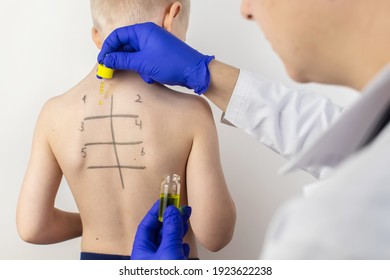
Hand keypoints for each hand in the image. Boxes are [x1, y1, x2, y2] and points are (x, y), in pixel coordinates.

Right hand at [98, 22, 214, 93]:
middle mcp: (147, 35)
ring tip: (140, 75)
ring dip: (133, 67)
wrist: (194, 71)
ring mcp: (153, 45)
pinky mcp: (157, 55)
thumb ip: (122, 61)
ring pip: (134, 55)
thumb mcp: (143, 63)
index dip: (107, 49)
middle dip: (118, 60)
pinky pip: (143, 61)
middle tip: (109, 73)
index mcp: (143, 31)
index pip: (117, 36)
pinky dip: (143, 70)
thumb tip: (107, 61)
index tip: (102, 62)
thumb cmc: (173, 63)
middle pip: (124, 46)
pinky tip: (150, 77)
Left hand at [131, 200, 191, 259]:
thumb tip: (172, 211)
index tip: (165, 201)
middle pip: (158, 233)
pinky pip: (174, 254)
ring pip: (167, 243)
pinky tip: (185, 245)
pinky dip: (180, 247)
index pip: (145, 226)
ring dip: (177, 231)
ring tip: (185, 220)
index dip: (155, 212)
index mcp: (141, 253)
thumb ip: (171, 231)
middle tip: (180, 208)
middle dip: (170, 220)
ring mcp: (160, 265)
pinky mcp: (171, 271)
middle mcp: (149, 258)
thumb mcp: (169, 251)